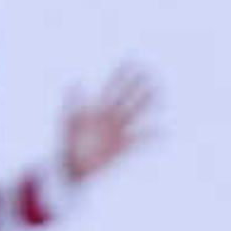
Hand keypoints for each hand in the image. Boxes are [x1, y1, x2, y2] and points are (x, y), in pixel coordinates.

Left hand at [62, 62, 158, 181]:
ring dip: (146, 104)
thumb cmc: (68, 143)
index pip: (112, 87)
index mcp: (97, 109)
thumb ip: (73, 101)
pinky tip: (163, 132)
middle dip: (137, 86)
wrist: (73, 167)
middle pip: (127, 98)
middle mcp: (110, 118)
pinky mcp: (122, 147)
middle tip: (149, 72)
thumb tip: (75, 82)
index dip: (121, 75)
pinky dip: (152, 136)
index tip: (130, 62)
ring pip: (136, 114)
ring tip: (158, 94)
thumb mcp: (69, 120)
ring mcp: (118, 131)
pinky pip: (141, 139)